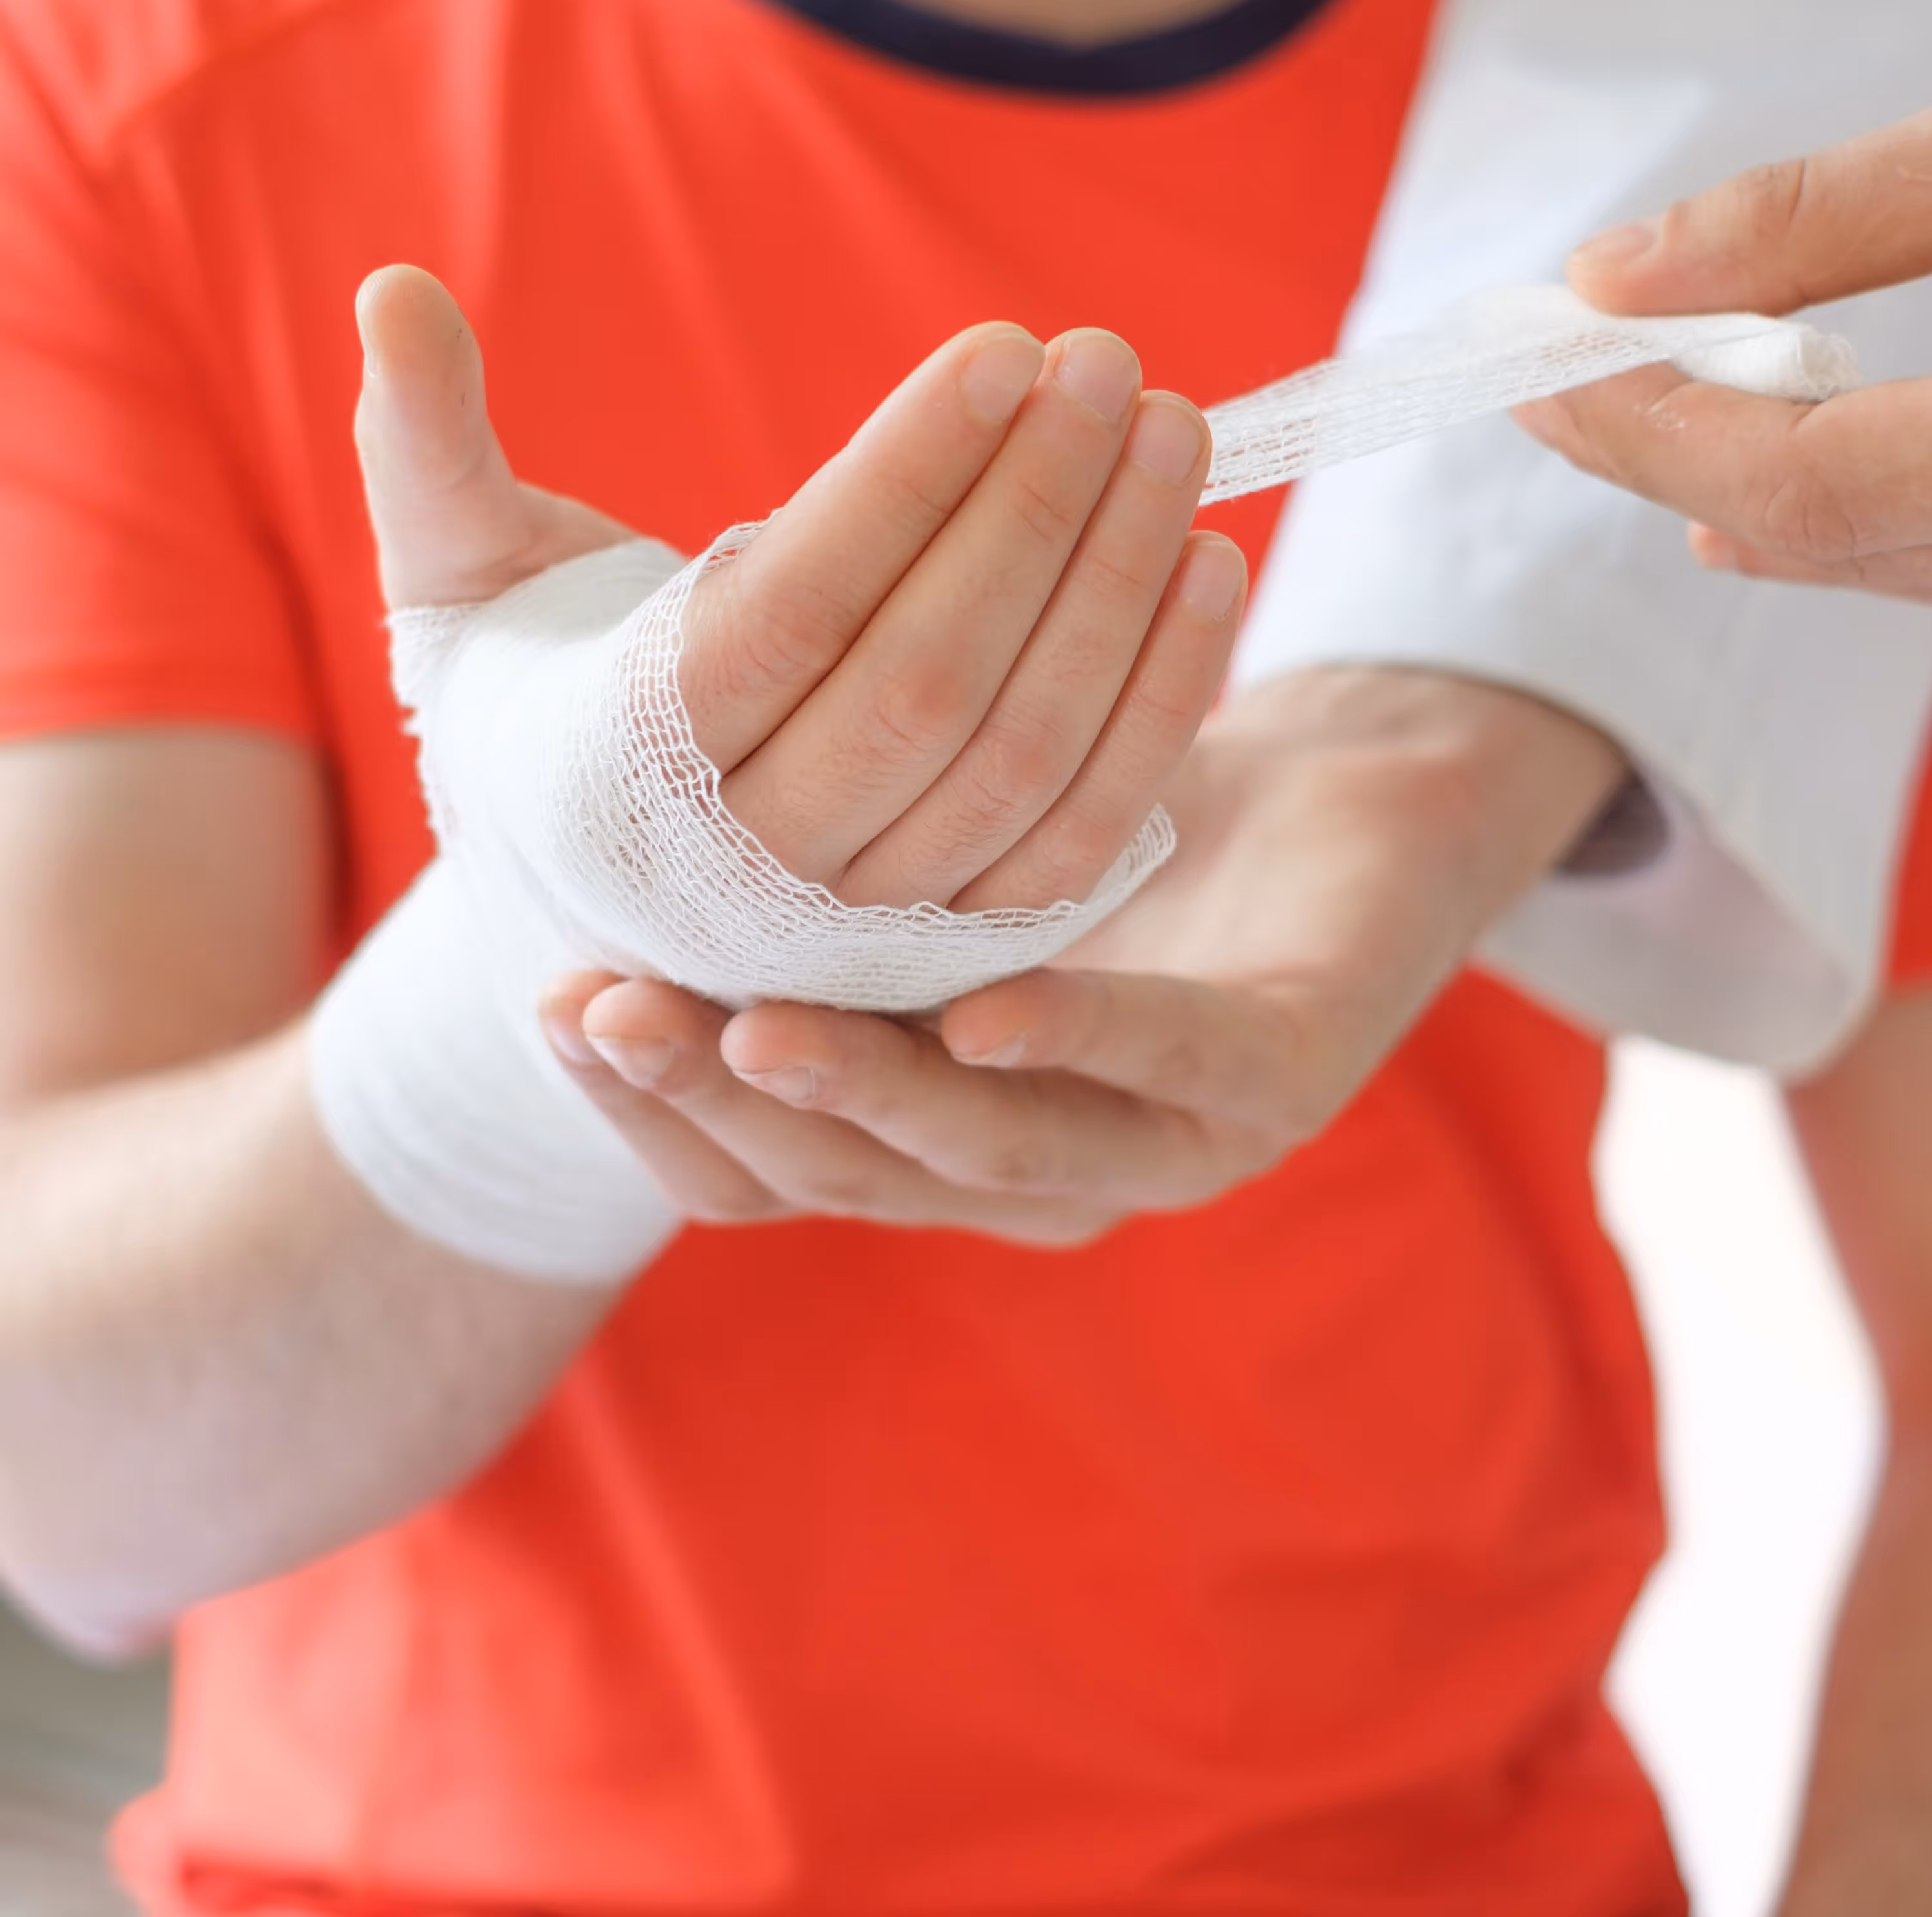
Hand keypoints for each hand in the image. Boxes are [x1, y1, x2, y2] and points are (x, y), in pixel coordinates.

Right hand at [356, 263, 1245, 913]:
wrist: (594, 905)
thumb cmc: (536, 704)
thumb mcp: (461, 580)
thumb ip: (427, 444)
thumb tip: (391, 287)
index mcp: (628, 763)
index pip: (795, 609)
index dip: (907, 481)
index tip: (1003, 348)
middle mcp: (753, 863)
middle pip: (925, 681)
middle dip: (1035, 514)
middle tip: (1113, 362)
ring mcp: (867, 920)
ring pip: (1022, 756)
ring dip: (1116, 590)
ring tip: (1179, 433)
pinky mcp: (962, 945)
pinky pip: (1084, 832)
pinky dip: (1160, 705)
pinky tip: (1210, 566)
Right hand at [540, 667, 1622, 1243]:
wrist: (1346, 795)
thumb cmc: (1115, 818)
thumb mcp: (933, 855)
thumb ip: (806, 884)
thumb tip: (609, 820)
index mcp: (936, 1137)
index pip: (763, 1166)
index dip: (651, 1105)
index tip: (547, 1000)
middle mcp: (1036, 1175)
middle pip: (850, 1174)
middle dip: (716, 1099)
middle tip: (603, 1014)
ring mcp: (1162, 1149)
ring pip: (989, 1151)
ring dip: (867, 1092)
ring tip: (752, 1031)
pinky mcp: (1281, 1082)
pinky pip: (1171, 1070)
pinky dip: (1079, 1035)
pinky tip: (985, 1008)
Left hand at [1513, 107, 1931, 598]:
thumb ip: (1823, 216)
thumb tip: (1616, 273)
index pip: (1798, 482)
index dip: (1653, 423)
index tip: (1551, 356)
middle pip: (1817, 530)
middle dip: (1663, 453)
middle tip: (1541, 387)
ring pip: (1864, 557)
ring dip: (1731, 492)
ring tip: (1608, 424)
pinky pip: (1917, 557)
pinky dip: (1822, 526)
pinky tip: (1726, 518)